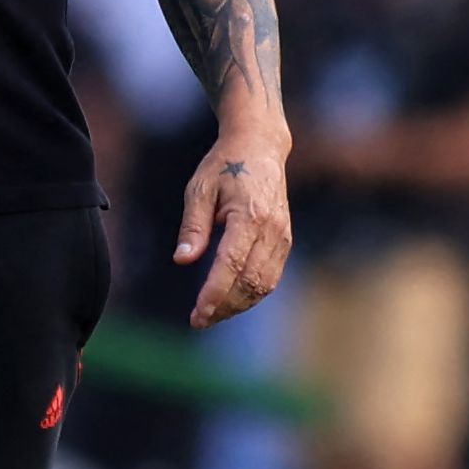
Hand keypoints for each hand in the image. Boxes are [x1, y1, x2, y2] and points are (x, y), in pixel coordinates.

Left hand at [174, 121, 291, 328]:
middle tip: (198, 321)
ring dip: (238, 305)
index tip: (197, 314)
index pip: (232, 265)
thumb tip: (183, 259)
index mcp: (250, 216)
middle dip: (224, 306)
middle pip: (250, 282)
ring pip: (263, 284)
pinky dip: (251, 294)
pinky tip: (229, 300)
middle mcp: (272, 230)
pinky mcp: (285, 241)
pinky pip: (270, 277)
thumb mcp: (200, 189)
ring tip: (210, 315)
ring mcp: (282, 237)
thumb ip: (193, 226)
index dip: (215, 293)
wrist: (261, 147)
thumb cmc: (225, 166)